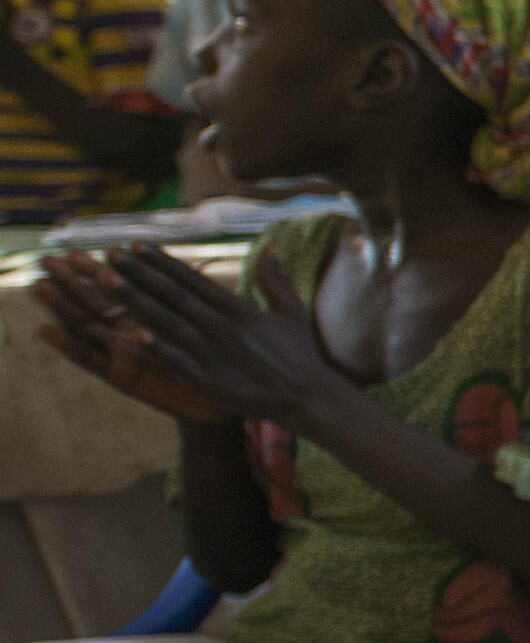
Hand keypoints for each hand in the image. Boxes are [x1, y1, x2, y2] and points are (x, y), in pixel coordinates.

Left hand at [46, 246, 344, 428]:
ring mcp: (214, 354)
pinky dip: (158, 348)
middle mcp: (222, 328)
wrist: (310, 398)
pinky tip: (135, 334)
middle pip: (173, 295)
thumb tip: (270, 244)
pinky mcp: (210, 381)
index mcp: (239, 310)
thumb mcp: (291, 311)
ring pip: (167, 322)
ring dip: (135, 300)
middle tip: (110, 255)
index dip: (162, 262)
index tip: (136, 246)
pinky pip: (179, 361)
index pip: (192, 280)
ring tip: (107, 281)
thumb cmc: (299, 355)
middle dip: (139, 274)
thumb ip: (274, 279)